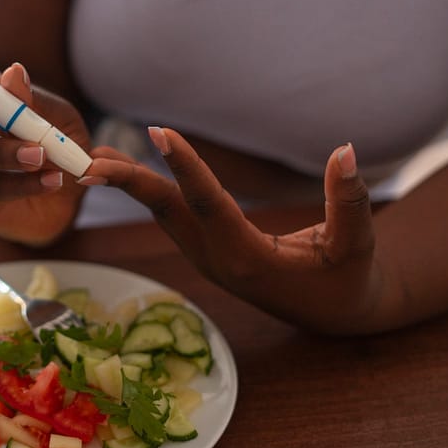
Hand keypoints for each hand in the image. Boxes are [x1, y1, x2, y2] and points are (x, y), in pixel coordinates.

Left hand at [82, 127, 384, 333]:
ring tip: (97, 155)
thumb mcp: (357, 244)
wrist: (332, 314)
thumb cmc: (347, 279)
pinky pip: (171, 216)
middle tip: (90, 158)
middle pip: (168, 212)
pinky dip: (147, 192)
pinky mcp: (206, 252)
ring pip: (163, 214)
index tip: (158, 133)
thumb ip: (350, 199)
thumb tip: (345, 150)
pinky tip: (128, 171)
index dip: (185, 167)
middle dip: (129, 183)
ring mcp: (207, 258)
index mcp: (249, 259)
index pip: (210, 204)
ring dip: (130, 185)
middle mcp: (218, 259)